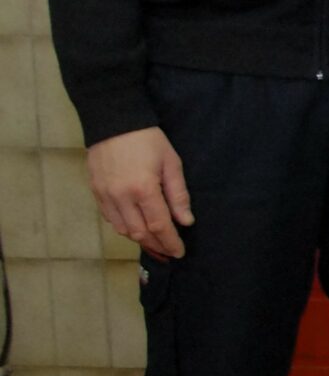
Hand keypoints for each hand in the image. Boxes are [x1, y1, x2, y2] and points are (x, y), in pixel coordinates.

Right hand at [88, 127, 192, 258]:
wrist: (114, 122)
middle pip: (139, 233)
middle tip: (169, 253)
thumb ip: (178, 194)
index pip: (158, 226)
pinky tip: (136, 228)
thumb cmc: (148, 140)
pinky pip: (110, 218)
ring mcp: (105, 195)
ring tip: (155, 244)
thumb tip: (186, 221)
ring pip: (122, 229)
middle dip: (156, 246)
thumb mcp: (171, 163)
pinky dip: (124, 227)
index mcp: (143, 189)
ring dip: (140, 240)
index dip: (170, 242)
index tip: (179, 252)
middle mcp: (121, 197)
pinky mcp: (96, 192)